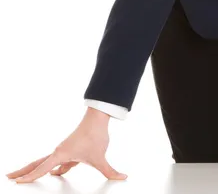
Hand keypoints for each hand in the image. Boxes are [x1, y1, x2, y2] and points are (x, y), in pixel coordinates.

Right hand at [5, 113, 127, 183]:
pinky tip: (56, 172)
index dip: (29, 177)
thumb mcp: (101, 157)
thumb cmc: (96, 135)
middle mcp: (60, 151)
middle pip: (38, 163)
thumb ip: (110, 170)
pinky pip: (59, 160)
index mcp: (61, 154)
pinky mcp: (71, 148)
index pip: (42, 169)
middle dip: (24, 172)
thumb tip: (123, 177)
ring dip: (36, 168)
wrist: (98, 118)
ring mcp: (65, 149)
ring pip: (47, 161)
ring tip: (25, 176)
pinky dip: (53, 167)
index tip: (17, 183)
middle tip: (10, 177)